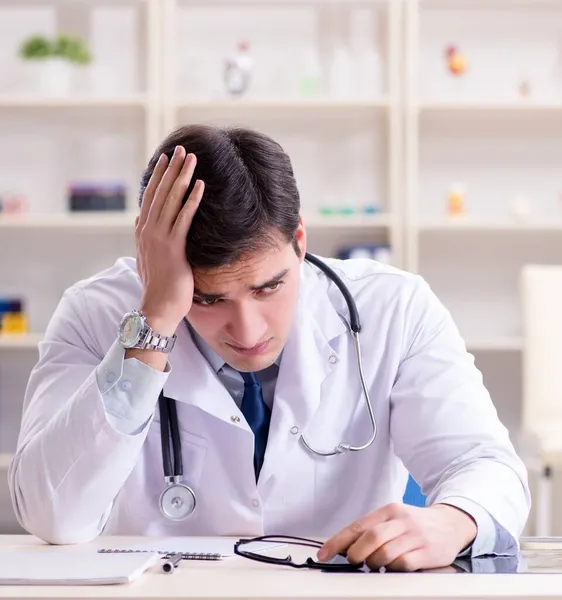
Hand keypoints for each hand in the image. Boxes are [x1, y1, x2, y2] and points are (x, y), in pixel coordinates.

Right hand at [135, 145, 203, 334]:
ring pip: (171, 200)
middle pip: (160, 192)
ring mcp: (159, 238)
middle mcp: (147, 231)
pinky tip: (200, 185)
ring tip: (191, 158)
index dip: (159, 176)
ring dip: (182, 177)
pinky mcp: (173, 248)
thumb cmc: (158, 286)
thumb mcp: (148, 258)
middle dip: (171, 169)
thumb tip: (140, 222)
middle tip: (180, 148)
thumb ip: (145, 239)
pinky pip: (184, 218)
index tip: (166, 158)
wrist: (157, 308)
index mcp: (143, 232)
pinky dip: (192, 200)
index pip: (150, 197)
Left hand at [317, 503, 476, 571]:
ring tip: (375, 563)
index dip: (338, 541)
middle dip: (356, 554)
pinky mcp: (427, 552)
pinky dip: (392, 569)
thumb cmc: (416, 524)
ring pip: (385, 552)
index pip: (357, 526)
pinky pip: (403, 564)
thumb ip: (373, 529)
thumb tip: (345, 546)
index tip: (324, 553)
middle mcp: (401, 520)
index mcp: (389, 510)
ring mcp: (415, 536)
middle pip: (371, 538)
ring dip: (374, 563)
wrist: (451, 523)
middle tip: (353, 561)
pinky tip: (393, 566)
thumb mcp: (394, 519)